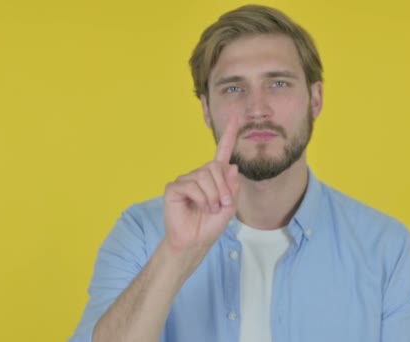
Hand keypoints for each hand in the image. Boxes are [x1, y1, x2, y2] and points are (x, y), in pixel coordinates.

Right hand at [163, 113, 239, 256]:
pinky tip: (198, 208)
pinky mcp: (174, 188)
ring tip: (209, 209)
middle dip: (223, 188)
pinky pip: (192, 185)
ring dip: (212, 196)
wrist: (195, 242)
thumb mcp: (229, 207)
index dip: (229, 134)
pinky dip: (201, 199)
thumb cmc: (210, 225)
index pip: (222, 152)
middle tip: (221, 204)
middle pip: (214, 167)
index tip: (235, 117)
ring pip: (204, 176)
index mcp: (214, 177)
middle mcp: (199, 175)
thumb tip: (231, 166)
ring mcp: (185, 180)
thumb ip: (232, 187)